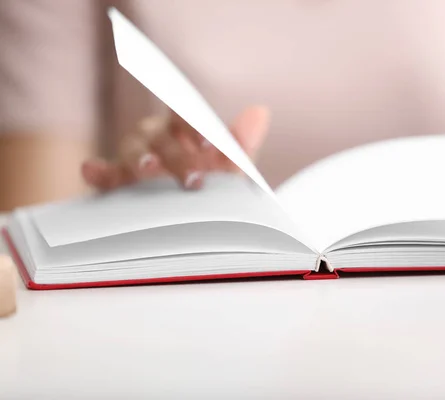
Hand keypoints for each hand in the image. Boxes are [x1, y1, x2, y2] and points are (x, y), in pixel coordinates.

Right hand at [82, 105, 269, 190]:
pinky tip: (92, 170)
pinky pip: (102, 173)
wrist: (191, 219)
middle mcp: (155, 137)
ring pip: (131, 149)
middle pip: (160, 136)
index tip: (210, 147)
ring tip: (146, 171)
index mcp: (182, 129)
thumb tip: (261, 111)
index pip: (187, 117)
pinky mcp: (114, 181)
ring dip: (138, 158)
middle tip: (194, 182)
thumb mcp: (229, 170)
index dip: (196, 128)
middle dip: (176, 156)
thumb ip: (241, 143)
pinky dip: (96, 170)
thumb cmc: (211, 184)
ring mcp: (131, 157)